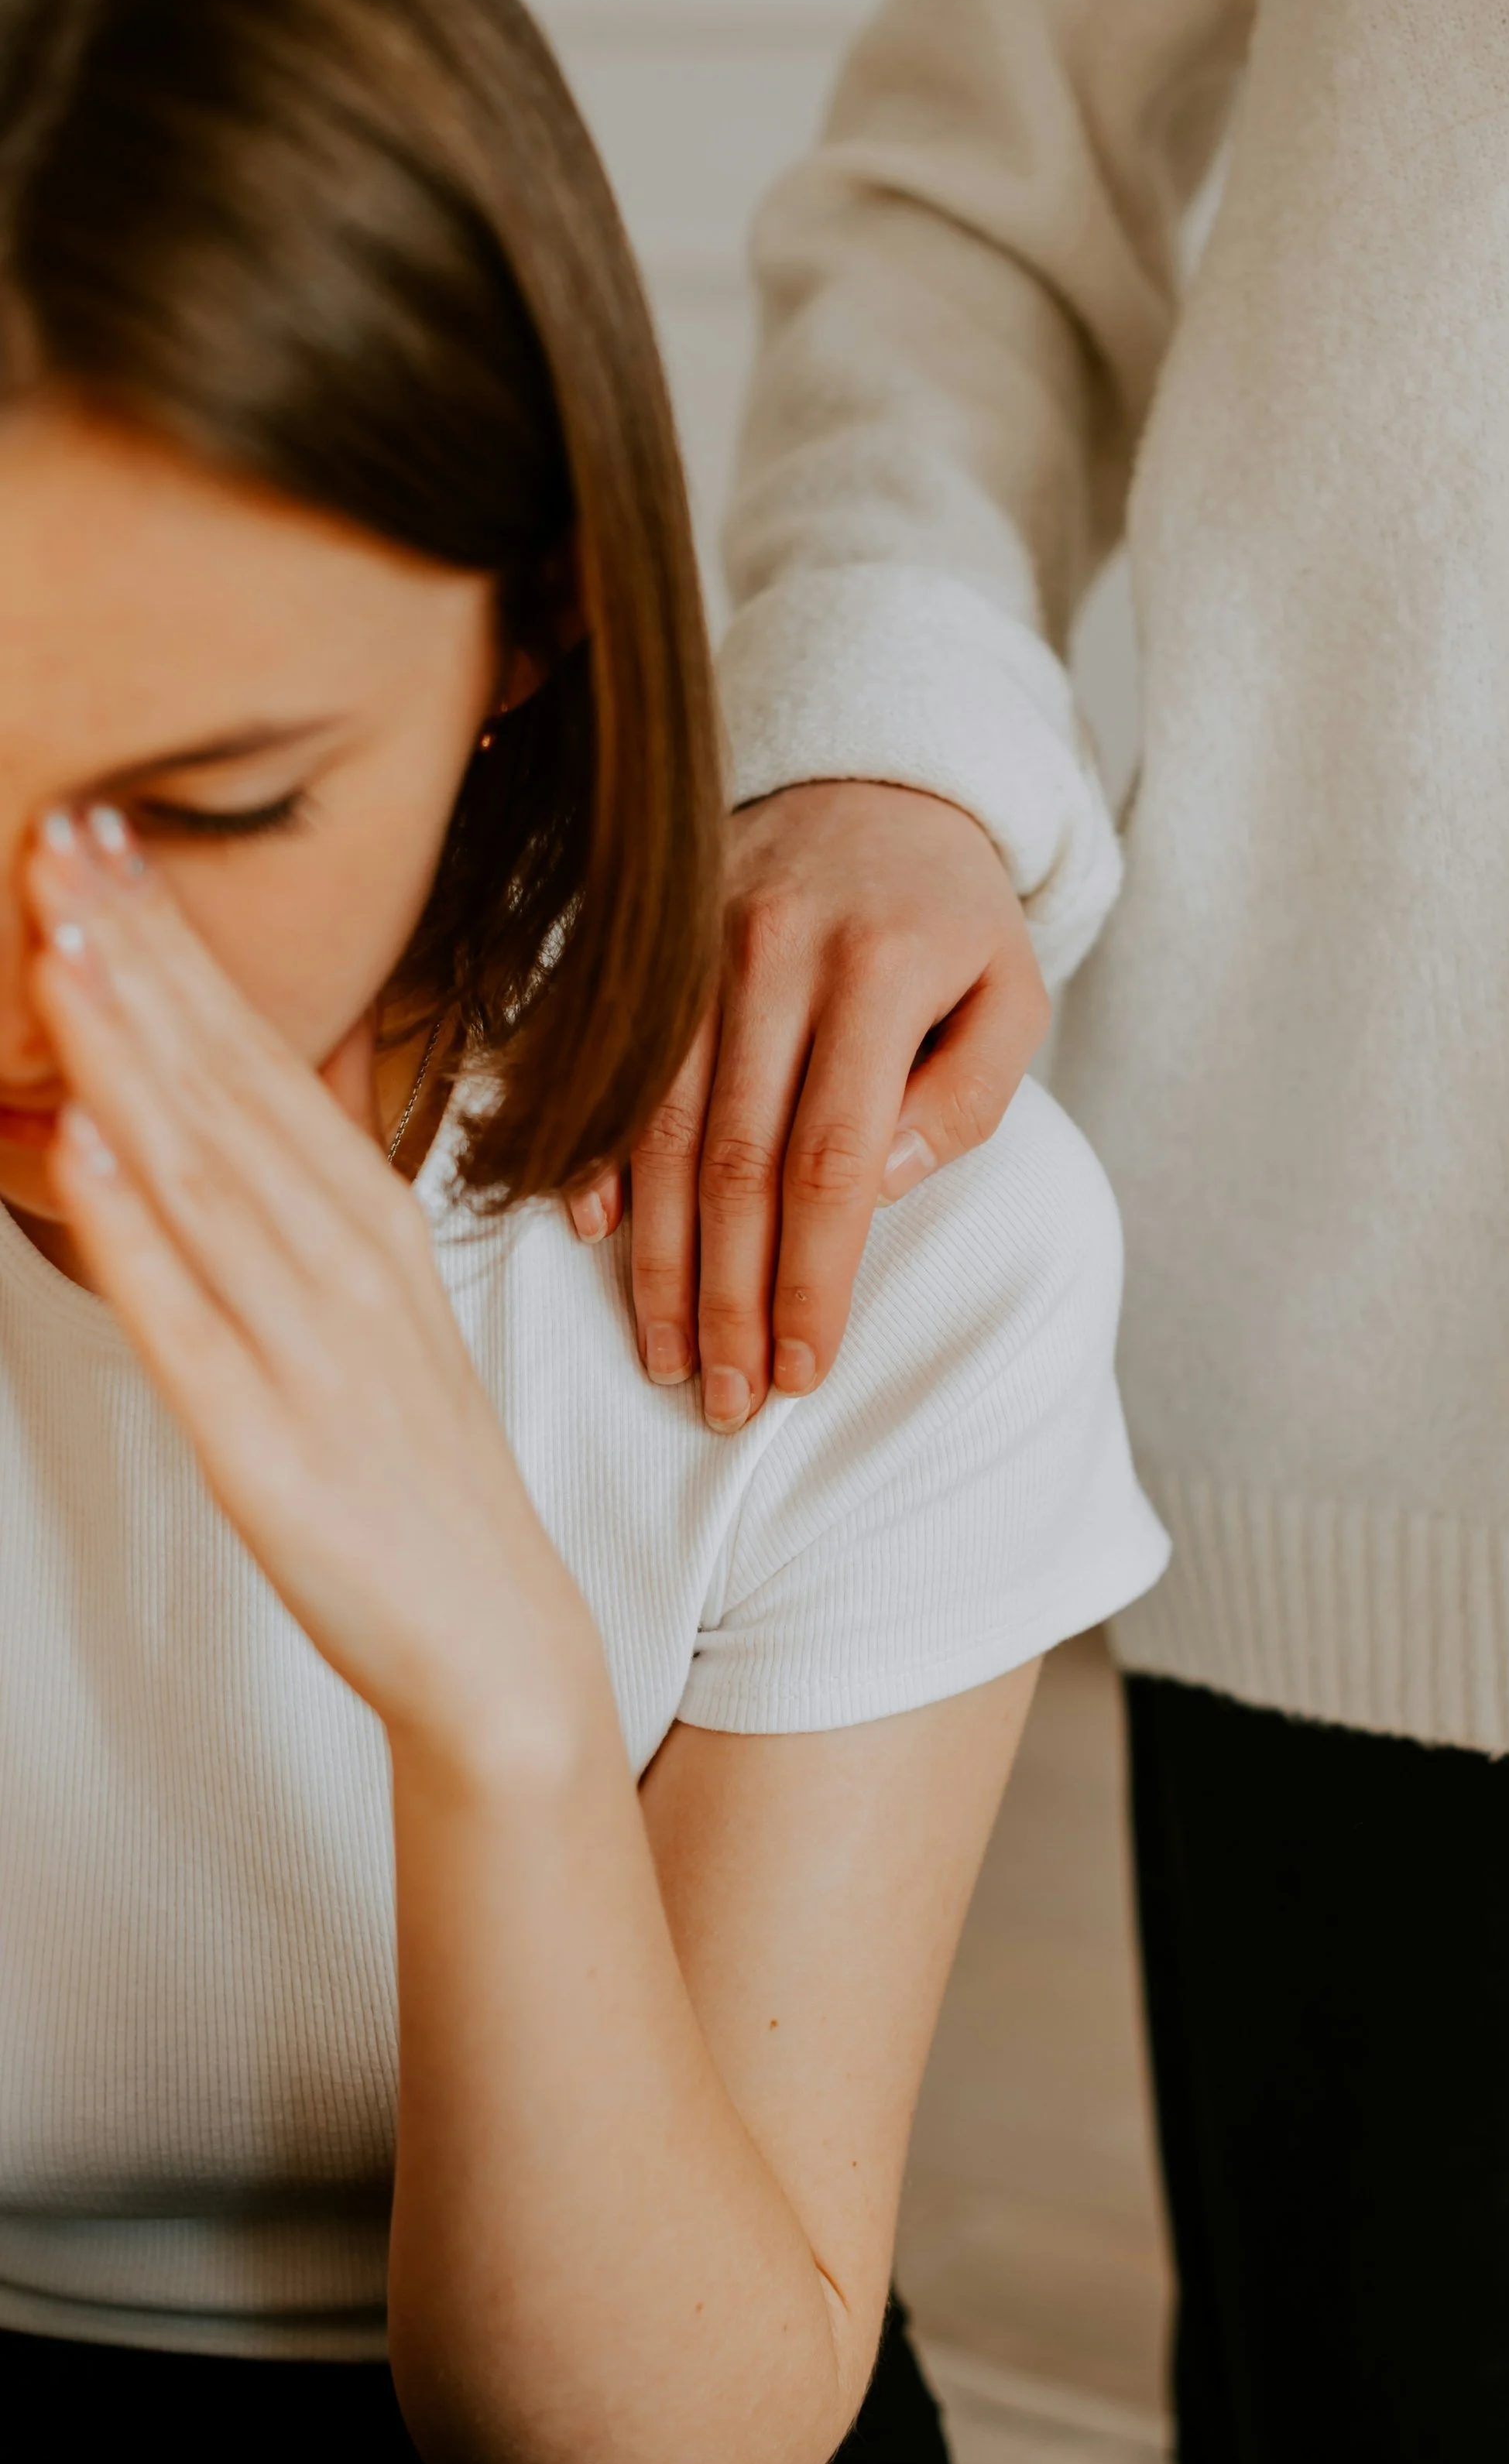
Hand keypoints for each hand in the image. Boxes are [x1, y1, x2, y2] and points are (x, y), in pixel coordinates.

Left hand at [27, 812, 602, 1764]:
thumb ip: (304, 1193)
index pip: (261, 1054)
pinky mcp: (268, 1448)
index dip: (179, 942)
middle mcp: (345, 1265)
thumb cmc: (414, 1466)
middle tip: (65, 830)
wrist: (493, 1634)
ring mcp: (310, 1351)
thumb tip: (242, 1080)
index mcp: (367, 1221)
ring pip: (205, 1178)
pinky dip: (135, 1231)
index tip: (112, 832)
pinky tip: (81, 1146)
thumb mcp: (373, 1302)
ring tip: (59, 943)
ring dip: (129, 1054)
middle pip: (226, 1086)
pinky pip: (191, 1324)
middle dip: (140, 956)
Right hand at [574, 783, 1047, 1430]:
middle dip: (727, 1299)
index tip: (804, 1370)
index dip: (812, 1279)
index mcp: (876, 969)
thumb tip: (882, 1188)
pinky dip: (596, 1158)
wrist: (867, 781)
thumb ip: (968, 1096)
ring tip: (667, 1355)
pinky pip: (608, 1071)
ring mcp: (690, 950)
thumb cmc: (950, 917)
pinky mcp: (642, 950)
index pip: (834, 1162)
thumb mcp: (1010, 992)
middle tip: (724, 1400)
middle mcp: (770, 954)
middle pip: (734, 1164)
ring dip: (656, 1259)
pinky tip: (594, 1237)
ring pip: (658, 1131)